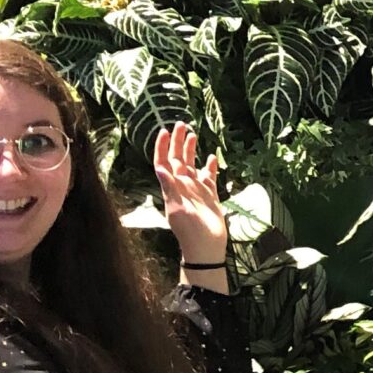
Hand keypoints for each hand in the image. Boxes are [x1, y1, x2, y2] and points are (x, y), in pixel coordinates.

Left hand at [152, 121, 227, 265]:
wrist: (206, 249)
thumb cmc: (190, 232)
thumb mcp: (178, 209)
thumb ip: (170, 187)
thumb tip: (160, 166)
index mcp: (172, 188)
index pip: (164, 162)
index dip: (163, 147)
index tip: (165, 131)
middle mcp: (183, 186)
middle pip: (178, 159)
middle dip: (178, 142)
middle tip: (181, 124)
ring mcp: (196, 191)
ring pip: (192, 165)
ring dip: (191, 150)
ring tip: (193, 134)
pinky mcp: (210, 196)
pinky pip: (209, 177)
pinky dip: (210, 167)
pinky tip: (211, 157)